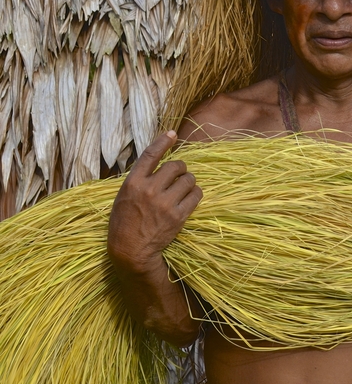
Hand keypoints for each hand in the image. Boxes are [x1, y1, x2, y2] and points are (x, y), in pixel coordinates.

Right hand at [108, 131, 202, 270]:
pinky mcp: (178, 216)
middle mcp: (149, 190)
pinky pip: (196, 195)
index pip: (150, 155)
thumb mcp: (124, 196)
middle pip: (176, 166)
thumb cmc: (125, 222)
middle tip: (178, 176)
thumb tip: (156, 161)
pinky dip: (195, 194)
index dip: (163, 142)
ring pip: (189, 180)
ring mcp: (164, 204)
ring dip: (189, 182)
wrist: (131, 250)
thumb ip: (138, 179)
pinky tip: (190, 198)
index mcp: (133, 183)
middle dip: (181, 169)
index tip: (173, 133)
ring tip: (183, 189)